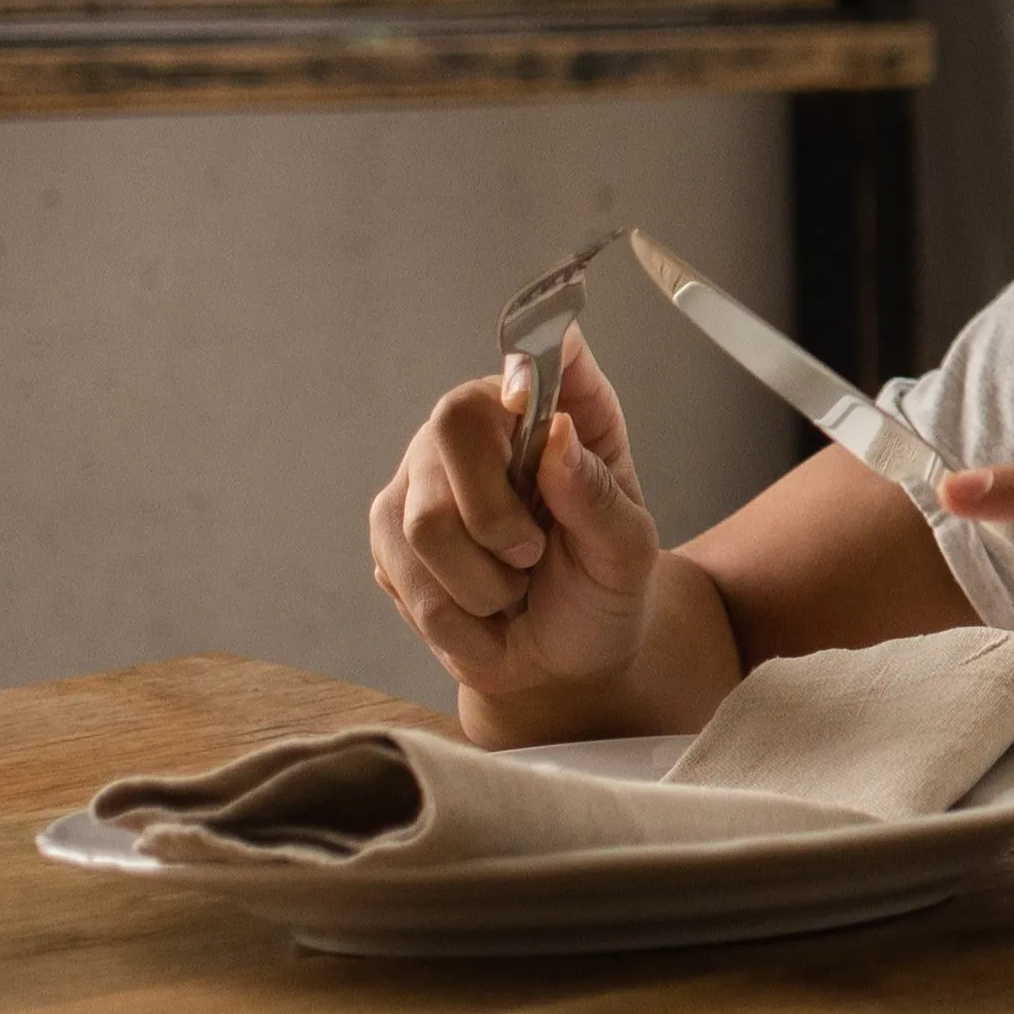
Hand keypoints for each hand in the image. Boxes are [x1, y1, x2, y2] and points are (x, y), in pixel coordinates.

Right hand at [368, 331, 662, 698]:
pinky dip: (454, 618)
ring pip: (423, 523)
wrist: (561, 658)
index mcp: (559, 411)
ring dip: (481, 584)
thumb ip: (597, 494)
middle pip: (451, 431)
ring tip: (511, 589)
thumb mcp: (626, 551)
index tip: (527, 390)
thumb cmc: (600, 587)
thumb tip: (555, 432)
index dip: (528, 359)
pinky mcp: (388, 530)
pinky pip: (403, 575)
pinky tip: (480, 612)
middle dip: (497, 521)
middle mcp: (480, 425)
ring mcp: (422, 474)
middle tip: (533, 557)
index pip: (538, 355)